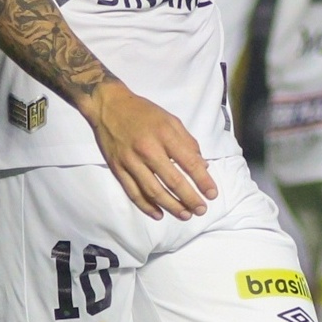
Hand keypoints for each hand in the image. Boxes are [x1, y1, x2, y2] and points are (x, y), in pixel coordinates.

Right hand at [82, 80, 219, 220]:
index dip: (203, 181)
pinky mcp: (118, 168)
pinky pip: (133, 192)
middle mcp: (148, 149)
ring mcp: (131, 161)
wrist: (108, 106)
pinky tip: (159, 214)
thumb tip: (202, 167)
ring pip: (153, 191)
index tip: (212, 194)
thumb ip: (188, 143)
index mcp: (165, 135)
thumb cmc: (143, 112)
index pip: (189, 163)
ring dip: (171, 206)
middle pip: (172, 181)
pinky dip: (146, 206)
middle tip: (201, 210)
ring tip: (185, 215)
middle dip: (189, 198)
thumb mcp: (171, 120)